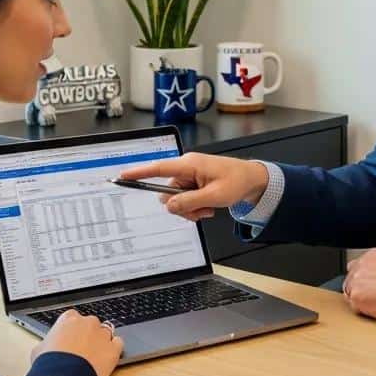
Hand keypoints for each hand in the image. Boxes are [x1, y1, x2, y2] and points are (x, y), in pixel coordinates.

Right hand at [31, 310, 122, 375]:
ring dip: (101, 341)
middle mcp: (87, 322)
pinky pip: (118, 343)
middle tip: (80, 351)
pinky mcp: (113, 349)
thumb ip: (47, 342)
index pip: (73, 318)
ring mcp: (102, 334)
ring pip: (105, 332)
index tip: (70, 339)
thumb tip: (46, 347)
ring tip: (94, 356)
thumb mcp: (39, 350)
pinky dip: (114, 348)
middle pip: (90, 324)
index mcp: (69, 319)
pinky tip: (108, 356)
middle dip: (87, 335)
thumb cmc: (48, 364)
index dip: (72, 330)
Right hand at [117, 152, 268, 221]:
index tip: (123, 176)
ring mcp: (190, 176)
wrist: (252, 180)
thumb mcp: (213, 196)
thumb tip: (169, 206)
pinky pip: (185, 200)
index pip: (158, 168)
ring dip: (191, 208)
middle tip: (201, 210)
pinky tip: (209, 207)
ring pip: (177, 200)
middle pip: (167, 192)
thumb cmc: (236, 181)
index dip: (139, 172)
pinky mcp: (194, 183)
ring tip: (209, 208)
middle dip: (181, 206)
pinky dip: (195, 207)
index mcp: (189, 164)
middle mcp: (186, 168)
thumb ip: (189, 202)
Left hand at [342, 248, 375, 323]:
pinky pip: (353, 306)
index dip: (363, 279)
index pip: (357, 267)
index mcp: (371, 255)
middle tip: (372, 297)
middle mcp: (361, 265)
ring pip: (350, 292)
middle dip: (359, 288)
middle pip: (350, 279)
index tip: (368, 285)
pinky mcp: (357, 296)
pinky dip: (363, 310)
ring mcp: (356, 280)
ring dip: (360, 299)